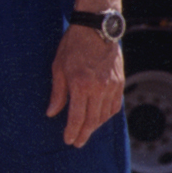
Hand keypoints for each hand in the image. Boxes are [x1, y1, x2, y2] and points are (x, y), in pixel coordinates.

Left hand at [47, 25, 125, 147]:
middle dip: (84, 133)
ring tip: (86, 132)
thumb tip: (52, 113)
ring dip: (96, 126)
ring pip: (105, 114)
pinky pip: (115, 105)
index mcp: (81, 84)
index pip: (77, 116)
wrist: (96, 29)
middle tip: (77, 143)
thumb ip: (57, 93)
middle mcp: (99, 88)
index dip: (72, 131)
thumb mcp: (58, 67)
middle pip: (93, 119)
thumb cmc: (73, 46)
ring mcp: (111, 86)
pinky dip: (107, 115)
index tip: (68, 140)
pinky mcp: (120, 82)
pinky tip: (99, 119)